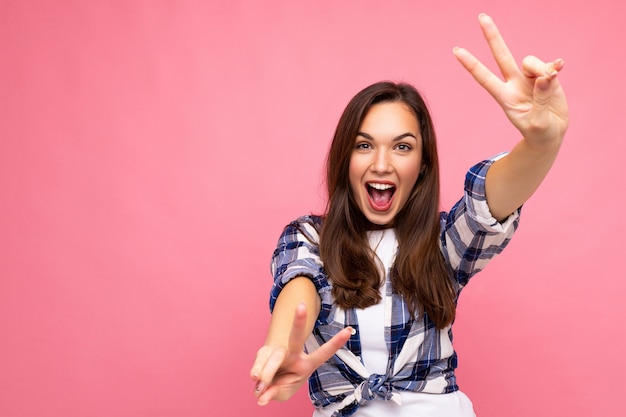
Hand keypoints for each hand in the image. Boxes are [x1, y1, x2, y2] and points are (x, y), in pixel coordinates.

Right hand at [250, 303, 351, 405]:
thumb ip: (275, 393)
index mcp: (306, 364)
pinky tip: (255, 379)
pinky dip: (257, 372)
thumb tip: (262, 396)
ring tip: (259, 386)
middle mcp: (293, 354)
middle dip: (299, 322)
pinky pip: (259, 363)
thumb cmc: (281, 384)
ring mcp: (278, 352)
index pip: (322, 353)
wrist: (267, 378)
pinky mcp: (263, 353)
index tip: (349, 331)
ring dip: (267, 372)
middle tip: (301, 306)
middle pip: (296, 338)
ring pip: (273, 357)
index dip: (335, 343)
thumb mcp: (283, 393)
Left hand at [453, 13, 568, 146]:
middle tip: (481, 16)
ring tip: (550, 82)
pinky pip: (550, 64)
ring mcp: (530, 78)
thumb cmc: (539, 132)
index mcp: (505, 97)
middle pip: (501, 55)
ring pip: (530, 61)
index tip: (456, 50)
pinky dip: (555, 66)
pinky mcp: (547, 76)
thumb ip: (541, 99)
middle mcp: (514, 83)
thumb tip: (546, 76)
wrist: (551, 134)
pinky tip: (560, 68)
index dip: (471, 64)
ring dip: (541, 68)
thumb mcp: (538, 123)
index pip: (484, 78)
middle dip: (492, 36)